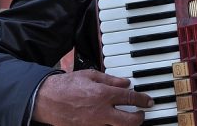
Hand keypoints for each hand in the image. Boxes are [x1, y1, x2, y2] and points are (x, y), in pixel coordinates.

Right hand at [32, 69, 153, 125]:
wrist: (47, 99)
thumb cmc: (67, 85)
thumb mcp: (91, 75)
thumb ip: (111, 80)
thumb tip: (126, 83)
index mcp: (104, 94)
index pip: (131, 98)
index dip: (143, 100)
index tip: (149, 101)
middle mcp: (102, 112)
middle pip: (130, 121)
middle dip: (140, 118)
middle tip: (142, 113)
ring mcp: (94, 124)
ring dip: (125, 123)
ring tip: (128, 117)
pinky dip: (111, 125)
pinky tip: (111, 120)